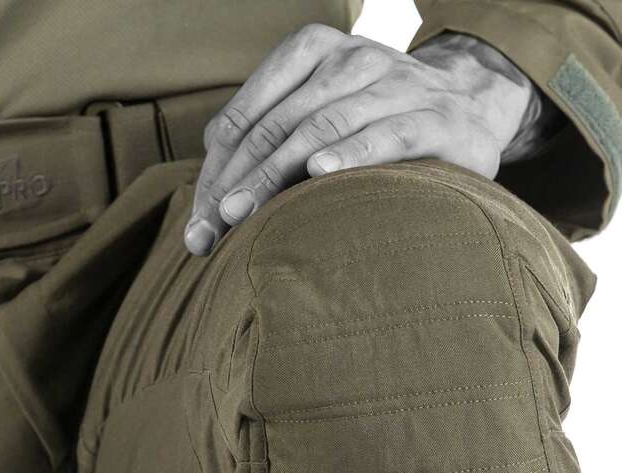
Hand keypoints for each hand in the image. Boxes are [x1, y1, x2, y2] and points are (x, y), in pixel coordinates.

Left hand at [185, 25, 537, 254]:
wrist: (468, 108)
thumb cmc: (371, 124)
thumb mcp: (315, 119)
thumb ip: (263, 148)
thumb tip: (205, 202)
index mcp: (312, 52)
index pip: (248, 115)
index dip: (216, 170)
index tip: (198, 224)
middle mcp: (351, 59)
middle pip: (277, 124)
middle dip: (237, 180)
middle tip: (211, 227)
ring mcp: (395, 84)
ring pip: (321, 127)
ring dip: (275, 173)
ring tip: (241, 211)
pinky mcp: (433, 119)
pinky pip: (385, 135)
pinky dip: (349, 154)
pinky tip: (318, 173)